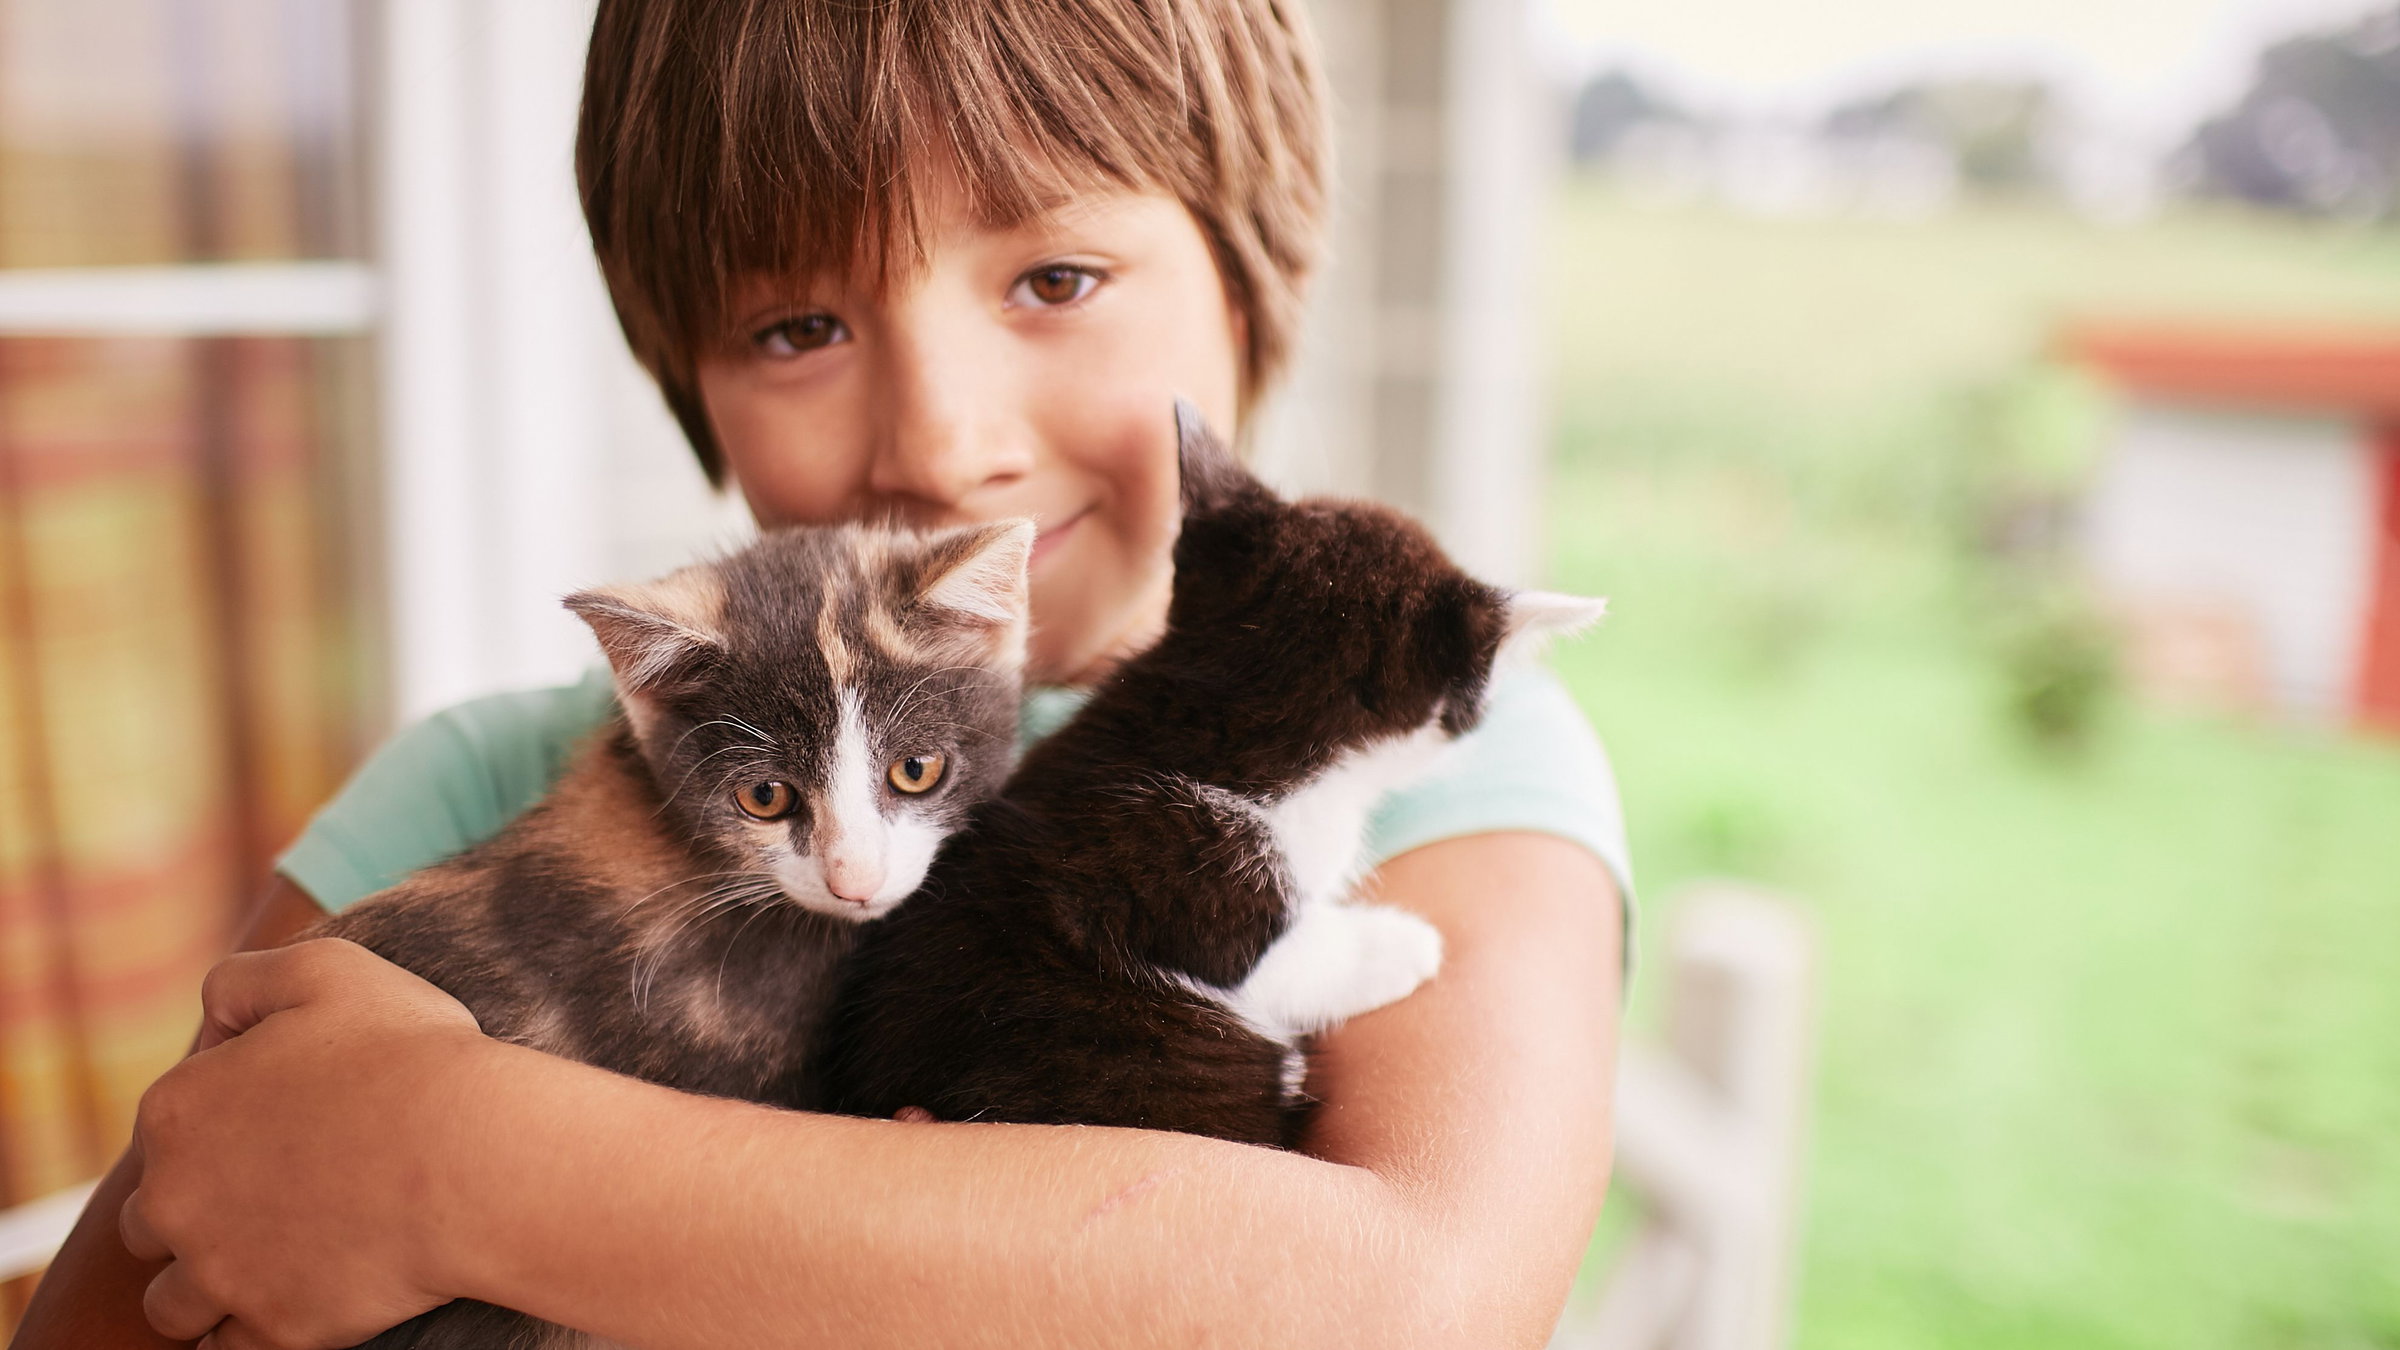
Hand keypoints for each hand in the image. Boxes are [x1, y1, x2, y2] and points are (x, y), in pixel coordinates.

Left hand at [118, 939, 492, 1348]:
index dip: (219, 1130)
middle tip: (275, 1198)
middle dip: (198, 1216)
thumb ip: (245, 980)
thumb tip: (211, 1018)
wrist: (474, 1155)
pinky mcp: (274, 1328)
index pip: (163, 1134)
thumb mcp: (327, 971)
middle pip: (151, 1225)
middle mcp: (175, 1199)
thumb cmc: (410, 1056)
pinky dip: (251, 1333)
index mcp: (177, 1110)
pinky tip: (294, 1302)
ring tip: (275, 1263)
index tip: (281, 1128)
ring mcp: (221, 1273)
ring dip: (210, 1286)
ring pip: (173, 1303)